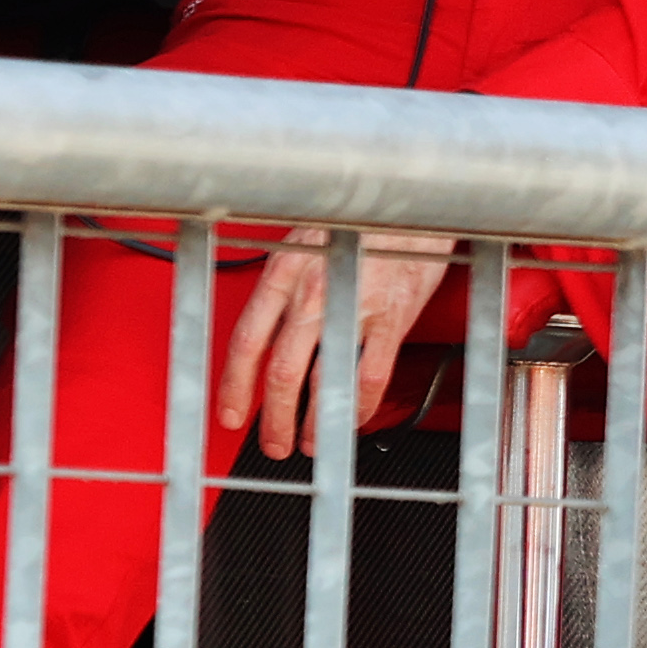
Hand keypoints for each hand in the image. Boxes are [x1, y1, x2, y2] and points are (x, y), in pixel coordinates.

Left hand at [220, 229, 460, 460]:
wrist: (414, 204)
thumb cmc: (362, 220)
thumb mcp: (305, 241)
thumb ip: (285, 284)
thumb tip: (268, 326)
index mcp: (284, 273)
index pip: (247, 341)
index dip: (234, 385)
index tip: (231, 412)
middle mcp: (312, 294)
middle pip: (280, 372)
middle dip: (272, 418)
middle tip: (272, 442)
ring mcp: (352, 309)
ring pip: (320, 382)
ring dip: (312, 423)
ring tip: (309, 443)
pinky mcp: (391, 320)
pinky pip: (369, 377)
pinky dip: (357, 408)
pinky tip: (350, 420)